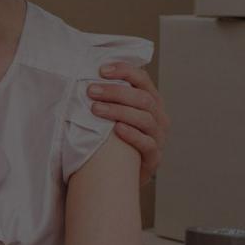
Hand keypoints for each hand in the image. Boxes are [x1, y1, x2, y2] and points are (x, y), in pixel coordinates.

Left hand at [89, 64, 166, 185]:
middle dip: (115, 92)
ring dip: (118, 111)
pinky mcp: (154, 158)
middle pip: (142, 98)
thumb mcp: (116, 114)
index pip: (143, 79)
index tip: (101, 70)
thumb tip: (85, 76)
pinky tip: (116, 130)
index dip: (124, 71)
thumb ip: (110, 97)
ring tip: (95, 109)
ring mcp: (159, 137)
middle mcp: (159, 117)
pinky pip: (147, 144)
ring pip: (144, 119)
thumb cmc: (116, 139)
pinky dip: (132, 135)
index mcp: (152, 101)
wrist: (122, 174)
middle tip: (91, 91)